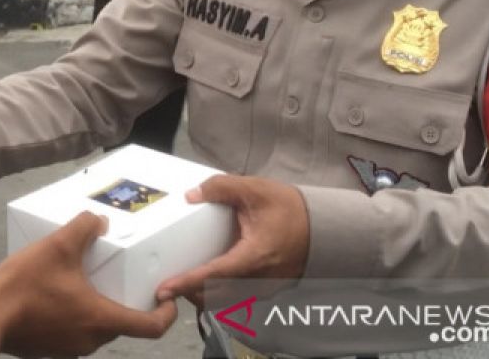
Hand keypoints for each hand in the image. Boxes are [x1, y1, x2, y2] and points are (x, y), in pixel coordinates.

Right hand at [0, 212, 176, 358]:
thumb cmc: (25, 285)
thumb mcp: (57, 246)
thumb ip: (84, 229)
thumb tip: (100, 221)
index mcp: (102, 319)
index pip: (151, 328)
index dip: (167, 313)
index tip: (167, 296)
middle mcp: (92, 341)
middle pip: (125, 324)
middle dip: (129, 300)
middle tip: (123, 274)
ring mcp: (72, 349)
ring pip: (99, 326)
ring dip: (101, 304)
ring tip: (89, 276)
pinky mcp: (54, 349)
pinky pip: (77, 330)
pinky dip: (79, 312)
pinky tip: (61, 290)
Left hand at [155, 175, 308, 309]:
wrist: (323, 226)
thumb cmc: (289, 208)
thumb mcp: (254, 189)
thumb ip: (221, 187)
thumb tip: (190, 195)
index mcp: (254, 256)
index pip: (215, 274)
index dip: (188, 282)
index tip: (165, 289)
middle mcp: (260, 278)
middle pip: (217, 295)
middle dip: (191, 292)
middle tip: (169, 283)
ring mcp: (265, 287)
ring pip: (227, 301)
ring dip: (205, 295)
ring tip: (185, 282)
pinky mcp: (268, 288)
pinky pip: (239, 297)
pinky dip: (221, 294)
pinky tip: (209, 279)